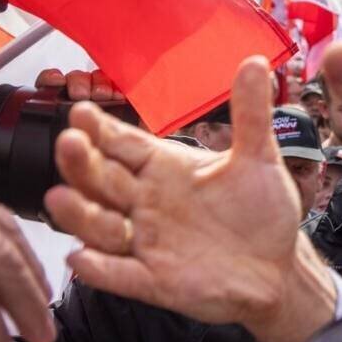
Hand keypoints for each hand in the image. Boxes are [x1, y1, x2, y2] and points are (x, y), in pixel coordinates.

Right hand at [44, 59, 334, 341]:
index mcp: (164, 168)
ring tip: (62, 197)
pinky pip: (119, 275)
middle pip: (102, 179)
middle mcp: (145, 202)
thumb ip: (251, 114)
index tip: (81, 110)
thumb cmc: (263, 211)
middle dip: (81, 162)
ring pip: (99, 226)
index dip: (102, 129)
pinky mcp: (153, 280)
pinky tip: (82, 259)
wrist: (279, 266)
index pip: (123, 143)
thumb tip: (255, 62)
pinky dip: (100, 268)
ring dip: (81, 214)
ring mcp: (145, 241)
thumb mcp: (259, 159)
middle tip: (69, 142)